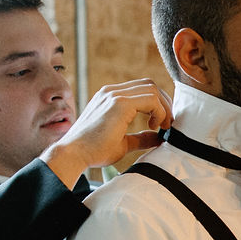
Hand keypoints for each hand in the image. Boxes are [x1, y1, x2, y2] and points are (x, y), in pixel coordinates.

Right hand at [42, 79, 172, 187]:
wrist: (73, 154)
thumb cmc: (93, 151)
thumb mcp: (123, 143)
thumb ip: (140, 138)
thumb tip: (158, 138)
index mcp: (110, 97)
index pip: (141, 89)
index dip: (157, 103)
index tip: (161, 123)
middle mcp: (111, 92)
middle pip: (149, 84)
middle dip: (164, 102)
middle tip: (167, 123)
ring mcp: (114, 95)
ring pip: (152, 89)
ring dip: (163, 107)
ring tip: (162, 126)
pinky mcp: (119, 103)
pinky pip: (150, 98)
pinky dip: (159, 111)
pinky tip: (154, 126)